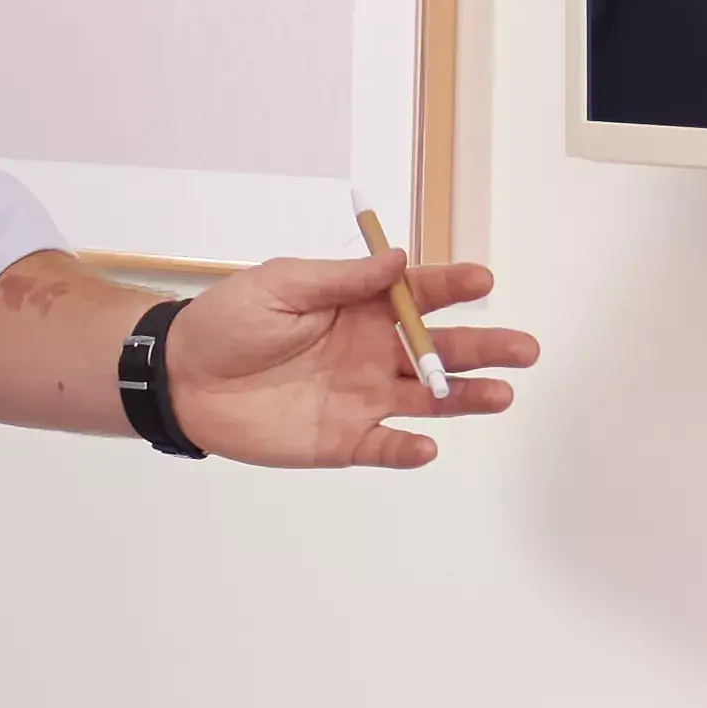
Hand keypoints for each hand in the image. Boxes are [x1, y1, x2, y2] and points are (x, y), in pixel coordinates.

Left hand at [167, 220, 537, 471]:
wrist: (183, 377)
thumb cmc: (229, 321)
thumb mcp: (281, 285)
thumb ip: (341, 279)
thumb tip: (397, 259)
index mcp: (362, 307)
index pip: (420, 295)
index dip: (453, 287)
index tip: (482, 281)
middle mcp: (373, 352)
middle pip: (439, 350)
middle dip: (483, 348)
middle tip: (523, 349)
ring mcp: (362, 397)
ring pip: (426, 399)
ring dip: (464, 398)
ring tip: (501, 395)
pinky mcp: (342, 439)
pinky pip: (384, 446)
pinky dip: (407, 449)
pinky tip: (426, 445)